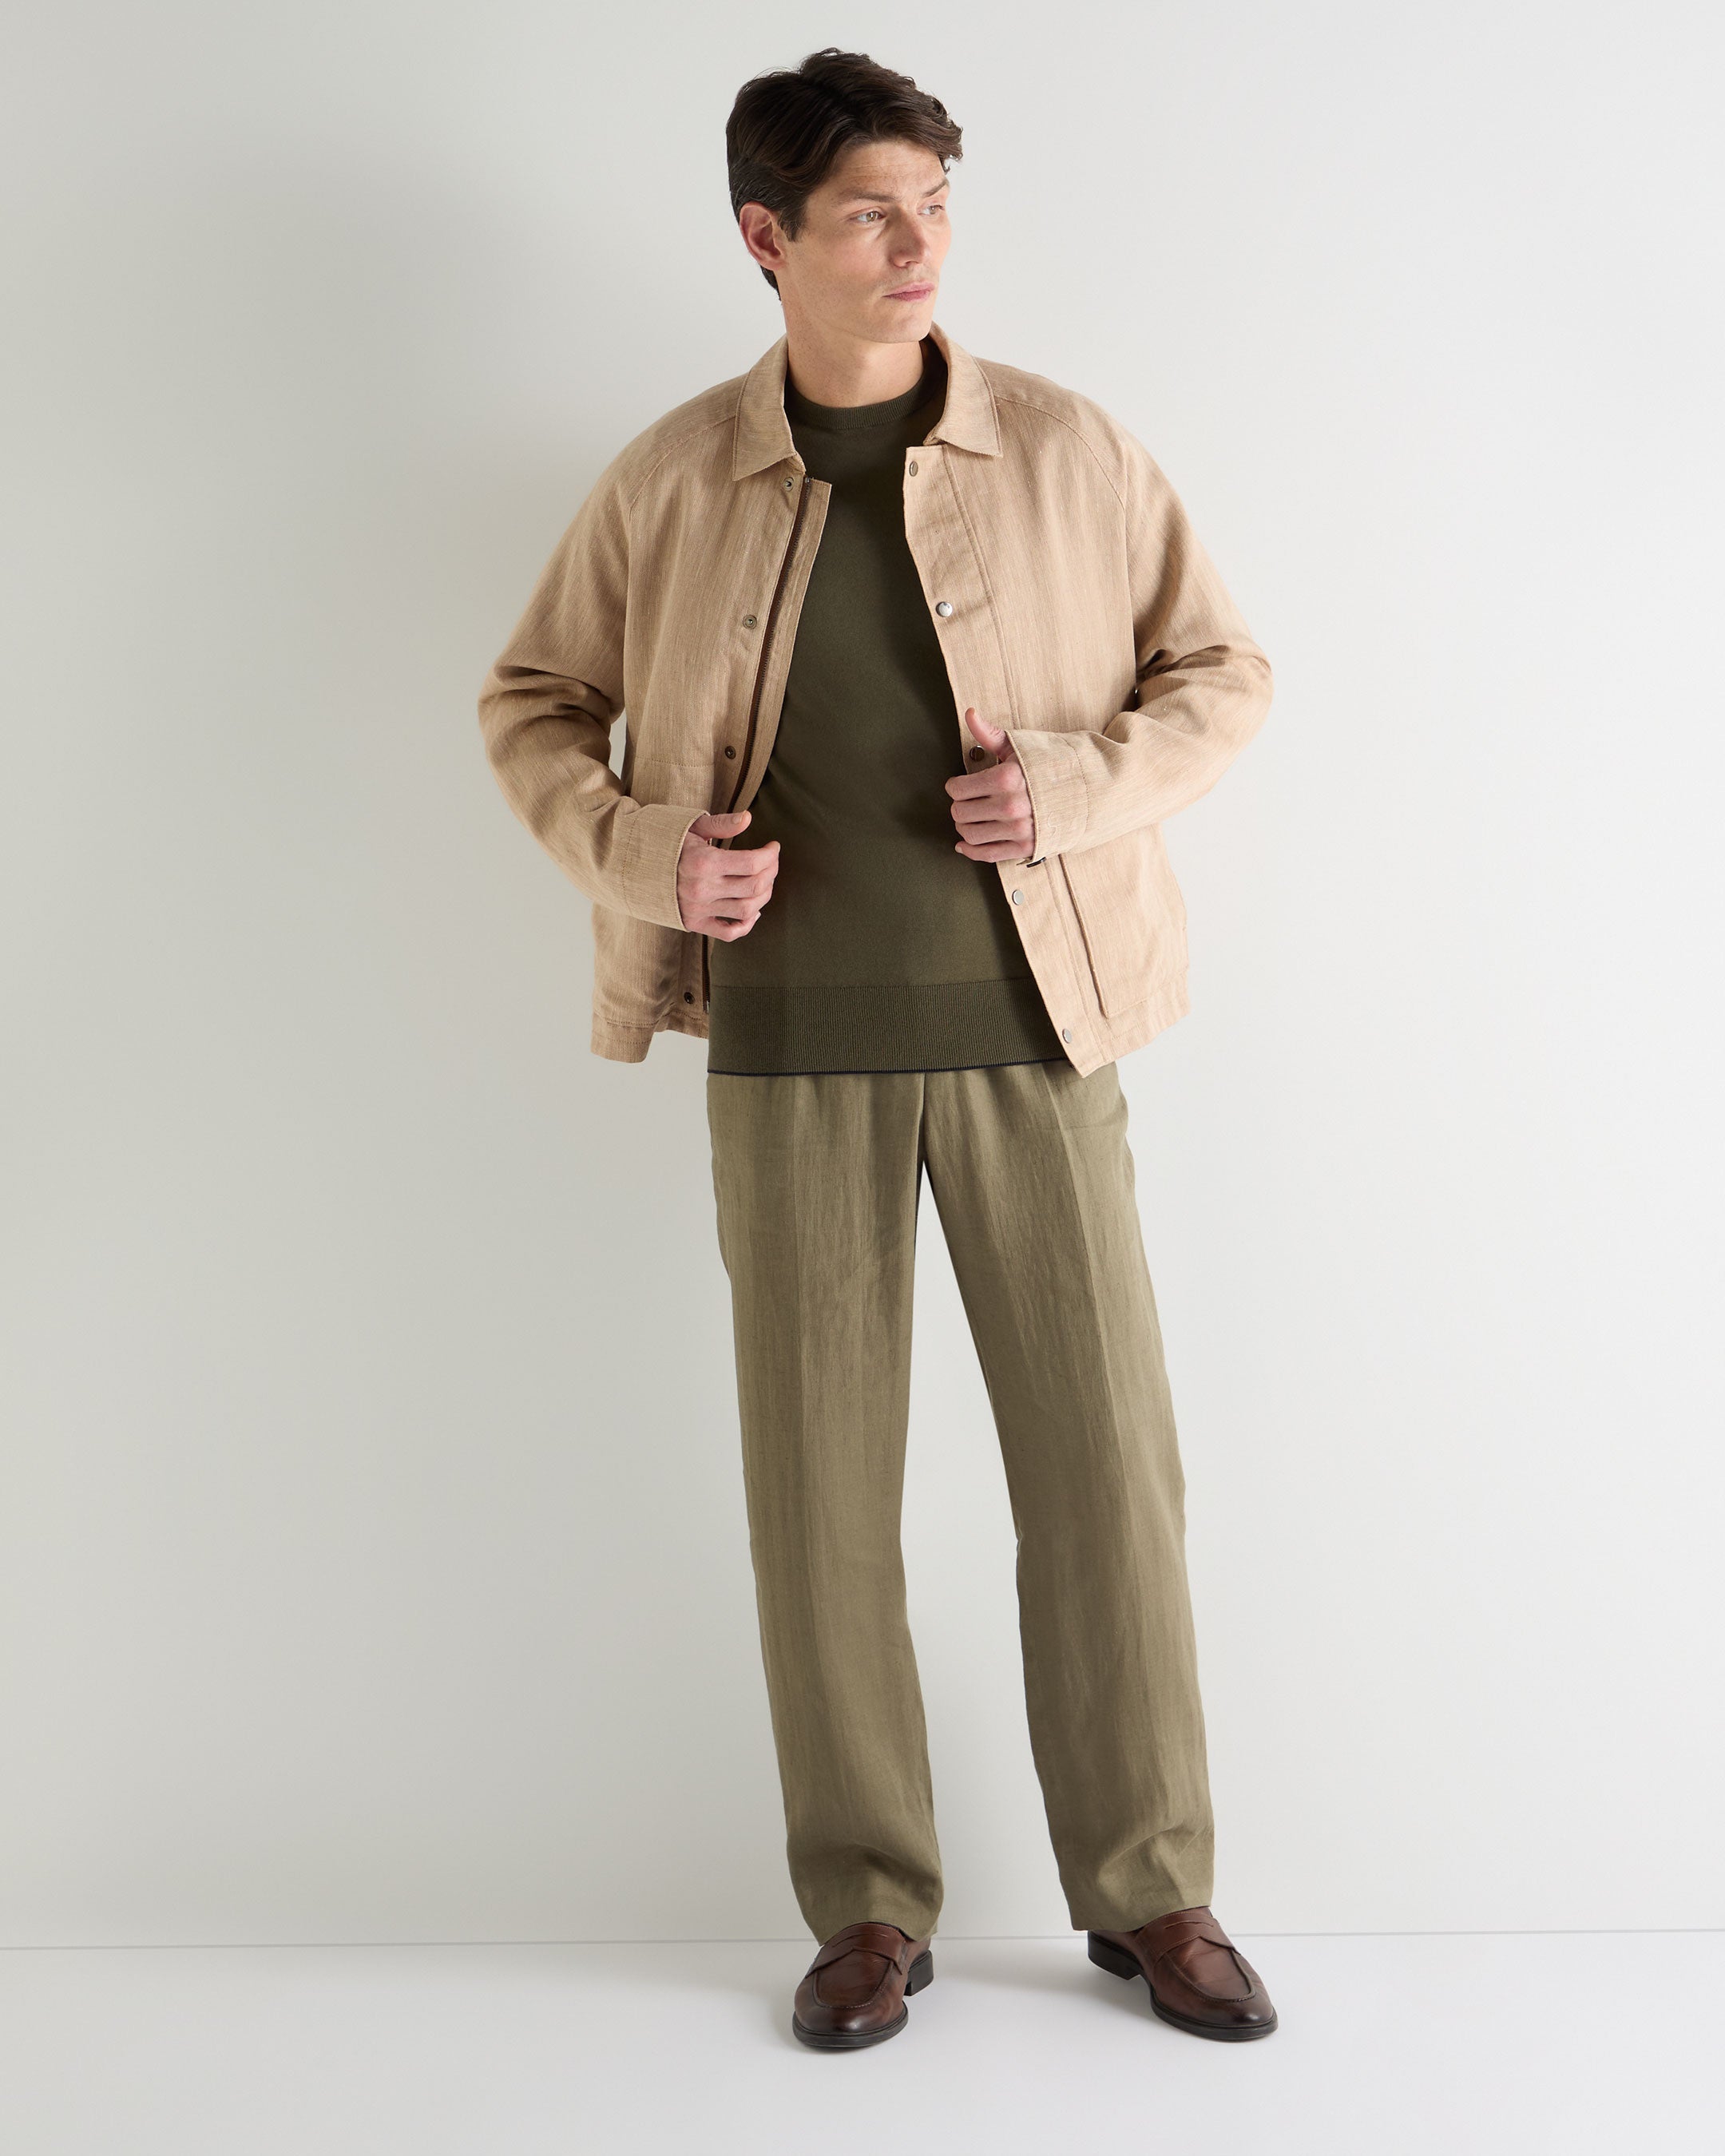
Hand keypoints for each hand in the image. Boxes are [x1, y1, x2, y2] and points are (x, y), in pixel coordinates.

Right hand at [676, 810, 780, 935]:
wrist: (632, 866)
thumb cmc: (665, 841)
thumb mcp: (691, 826)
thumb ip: (721, 824)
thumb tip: (749, 818)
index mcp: (703, 862)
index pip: (752, 863)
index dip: (770, 855)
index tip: (774, 847)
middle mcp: (702, 889)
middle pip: (754, 887)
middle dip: (771, 872)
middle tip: (772, 862)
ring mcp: (698, 909)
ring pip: (747, 910)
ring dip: (764, 896)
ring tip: (765, 882)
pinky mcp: (694, 923)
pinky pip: (728, 932)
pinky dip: (746, 925)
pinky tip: (753, 911)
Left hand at [945, 710, 1037, 862]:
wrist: (1088, 789)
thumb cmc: (1051, 765)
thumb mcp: (1021, 746)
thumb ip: (990, 734)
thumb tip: (970, 713)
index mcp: (1007, 778)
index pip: (958, 789)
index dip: (953, 787)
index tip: (957, 786)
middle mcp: (1011, 806)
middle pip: (961, 813)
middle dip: (958, 806)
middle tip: (965, 802)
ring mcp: (1019, 829)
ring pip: (971, 835)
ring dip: (963, 828)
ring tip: (968, 819)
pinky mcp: (1026, 847)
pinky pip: (988, 855)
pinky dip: (971, 851)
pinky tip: (963, 845)